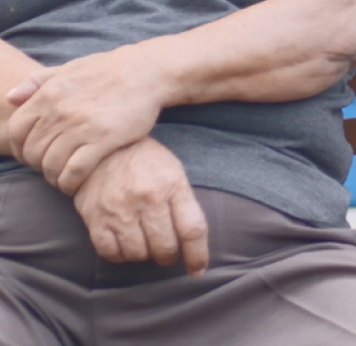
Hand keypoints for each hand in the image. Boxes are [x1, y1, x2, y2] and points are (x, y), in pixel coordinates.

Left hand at [8, 45, 165, 193]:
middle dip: (38, 165)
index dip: (20, 147)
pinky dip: (69, 182)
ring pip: (51, 164)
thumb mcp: (70, 68)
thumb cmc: (108, 69)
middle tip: (51, 168)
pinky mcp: (104, 139)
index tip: (33, 154)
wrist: (147, 71)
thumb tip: (10, 97)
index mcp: (49, 94)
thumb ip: (38, 81)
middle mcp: (60, 112)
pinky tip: (74, 183)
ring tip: (62, 178)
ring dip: (53, 177)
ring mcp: (81, 126)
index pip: (17, 131)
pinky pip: (75, 171)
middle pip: (33, 152)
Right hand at [73, 137, 208, 275]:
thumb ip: (184, 204)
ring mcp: (120, 209)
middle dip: (168, 256)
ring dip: (144, 256)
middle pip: (165, 247)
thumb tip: (193, 242)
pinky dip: (120, 255)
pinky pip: (111, 253)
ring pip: (138, 254)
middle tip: (166, 252)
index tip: (198, 270)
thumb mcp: (174, 172)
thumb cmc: (147, 162)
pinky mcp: (95, 218)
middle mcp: (147, 199)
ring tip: (144, 244)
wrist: (104, 148)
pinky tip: (124, 244)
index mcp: (173, 185)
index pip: (192, 229)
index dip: (198, 255)